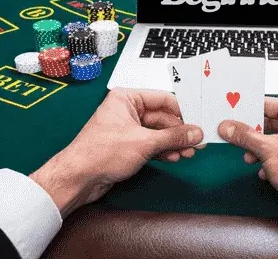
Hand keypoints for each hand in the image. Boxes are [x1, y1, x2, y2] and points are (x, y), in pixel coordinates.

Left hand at [30, 88, 203, 217]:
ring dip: (173, 143)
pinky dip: (163, 150)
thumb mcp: (144, 142)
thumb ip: (173, 137)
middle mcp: (127, 110)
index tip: (198, 121)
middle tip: (197, 141)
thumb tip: (194, 133)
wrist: (79, 179)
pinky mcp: (127, 145)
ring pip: (158, 132)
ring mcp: (127, 128)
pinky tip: (174, 156)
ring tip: (189, 152)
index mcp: (126, 98)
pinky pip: (151, 144)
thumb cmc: (100, 153)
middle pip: (162, 117)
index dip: (183, 111)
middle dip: (179, 131)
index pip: (163, 99)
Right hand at [218, 97, 277, 216]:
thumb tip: (229, 127)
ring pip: (272, 141)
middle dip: (252, 136)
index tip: (232, 116)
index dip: (248, 111)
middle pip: (268, 124)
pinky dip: (269, 162)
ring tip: (250, 159)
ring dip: (259, 151)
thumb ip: (244, 136)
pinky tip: (265, 172)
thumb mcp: (266, 148)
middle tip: (235, 137)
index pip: (267, 104)